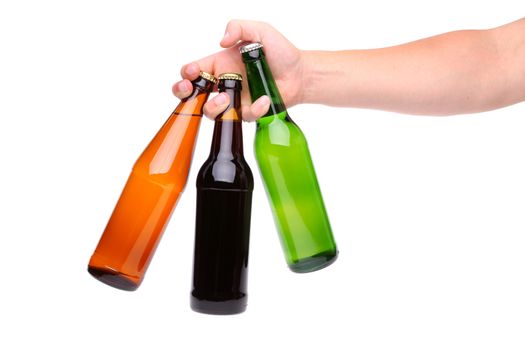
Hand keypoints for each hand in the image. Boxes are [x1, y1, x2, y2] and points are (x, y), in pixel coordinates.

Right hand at [172, 20, 303, 120]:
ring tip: (226, 99)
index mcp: (220, 64)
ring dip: (213, 107)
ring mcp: (235, 100)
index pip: (193, 71)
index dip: (187, 74)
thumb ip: (239, 27)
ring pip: (211, 112)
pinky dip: (253, 110)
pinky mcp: (248, 113)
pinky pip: (242, 117)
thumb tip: (222, 41)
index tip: (193, 73)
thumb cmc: (280, 52)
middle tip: (190, 91)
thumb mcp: (260, 30)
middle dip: (184, 94)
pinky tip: (264, 100)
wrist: (300, 74)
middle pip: (192, 95)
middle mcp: (224, 84)